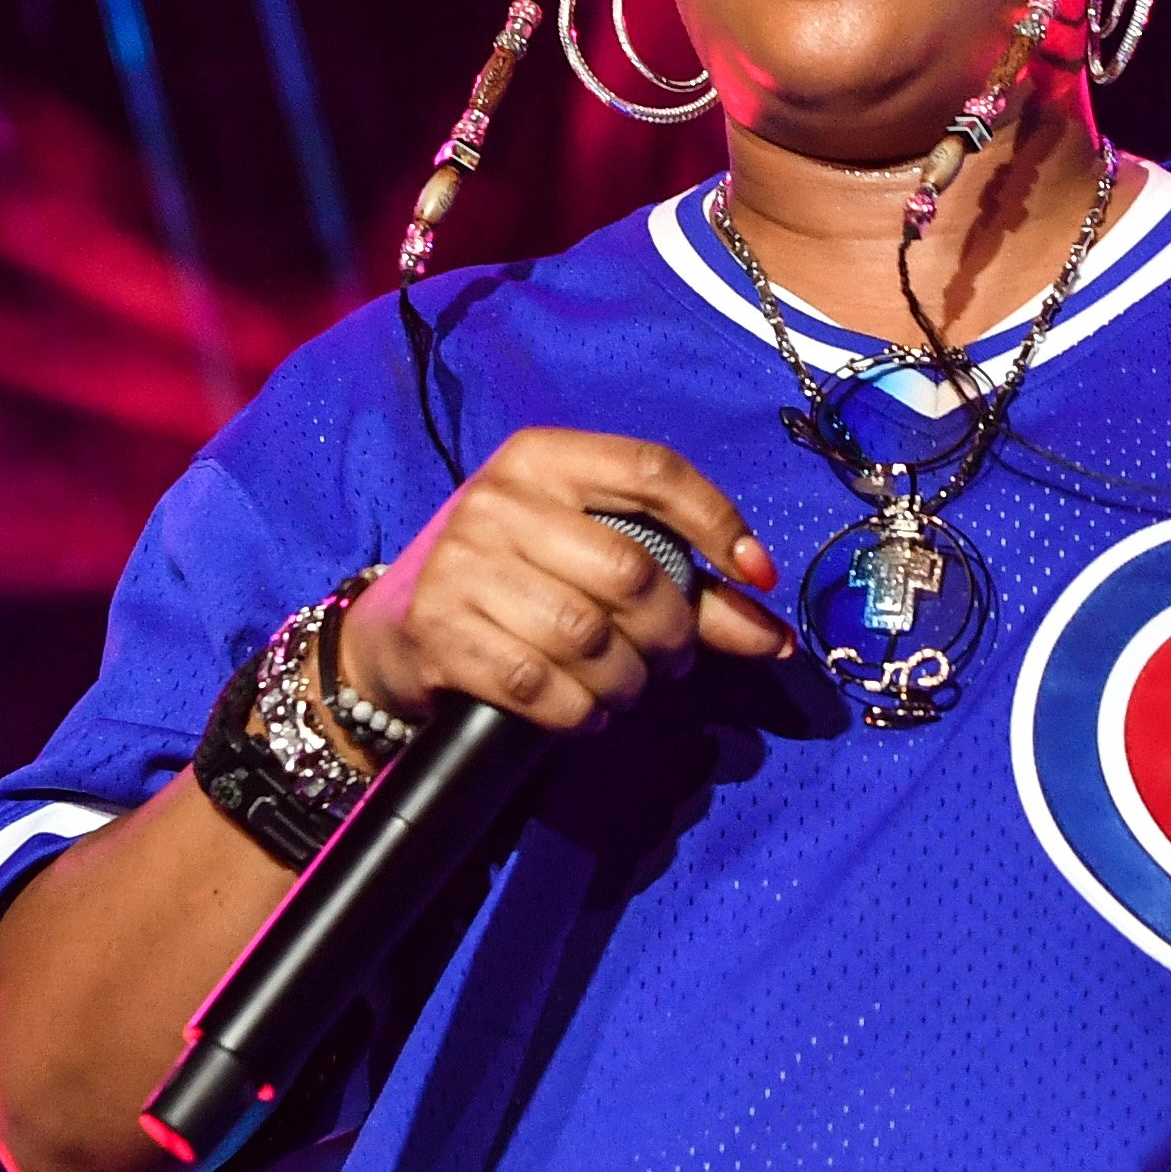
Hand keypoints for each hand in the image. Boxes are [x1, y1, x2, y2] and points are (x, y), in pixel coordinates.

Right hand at [341, 429, 788, 736]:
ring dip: (629, 681)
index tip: (757, 576)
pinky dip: (581, 712)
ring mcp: (463, 564)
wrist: (395, 632)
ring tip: (628, 688)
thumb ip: (688, 592)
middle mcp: (498, 499)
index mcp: (543, 458)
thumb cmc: (515, 586)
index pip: (653, 470)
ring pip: (589, 636)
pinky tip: (587, 712)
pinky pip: (541, 684)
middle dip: (672, 632)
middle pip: (631, 570)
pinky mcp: (439, 630)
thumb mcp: (591, 561)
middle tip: (673, 661)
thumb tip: (775, 636)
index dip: (719, 522)